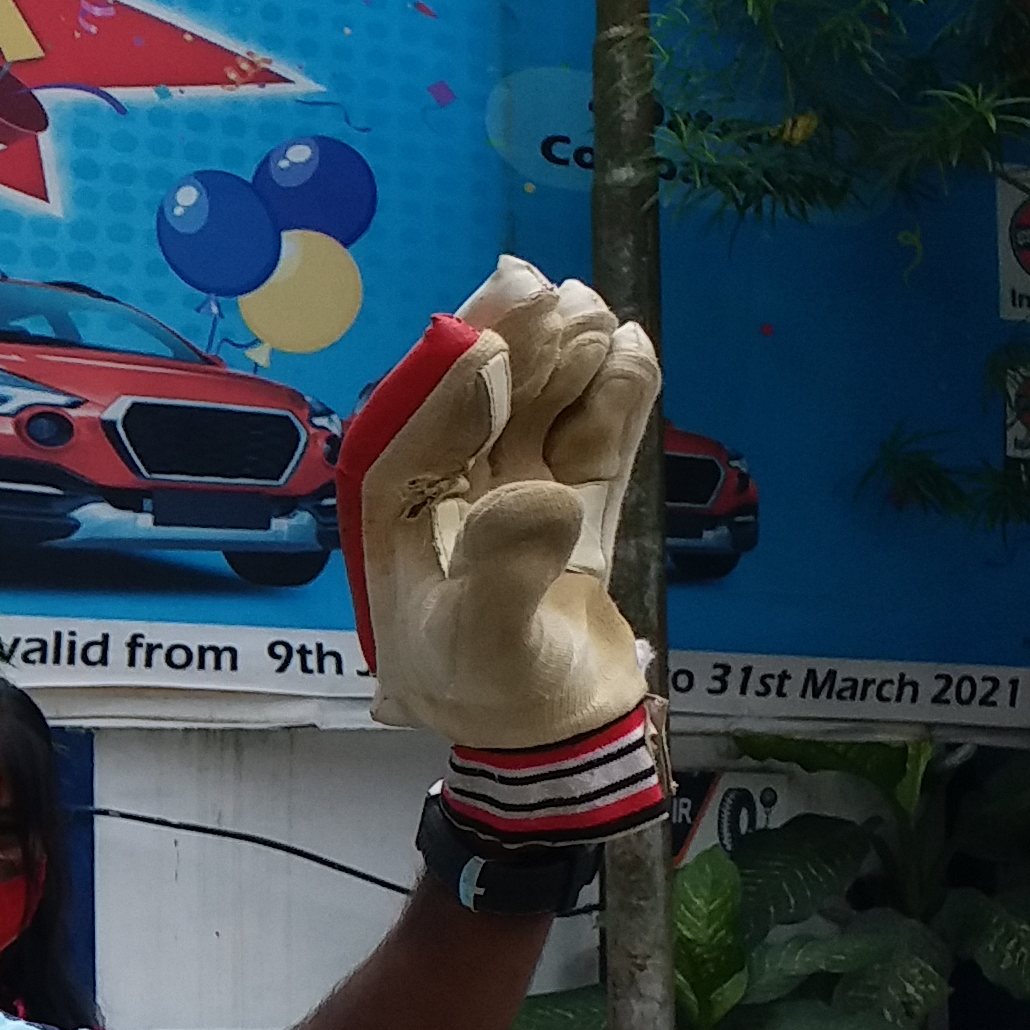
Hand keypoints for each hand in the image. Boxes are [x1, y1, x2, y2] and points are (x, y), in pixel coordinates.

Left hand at [340, 258, 664, 845]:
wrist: (553, 727)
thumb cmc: (494, 692)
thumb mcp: (485, 647)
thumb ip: (501, 576)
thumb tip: (540, 497)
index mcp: (398, 509)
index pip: (418, 426)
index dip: (453, 382)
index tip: (491, 343)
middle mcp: (453, 480)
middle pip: (482, 391)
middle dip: (517, 345)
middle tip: (559, 302)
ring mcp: (520, 476)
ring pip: (541, 393)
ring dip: (567, 354)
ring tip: (597, 321)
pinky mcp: (580, 486)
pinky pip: (595, 423)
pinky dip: (616, 389)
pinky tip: (631, 350)